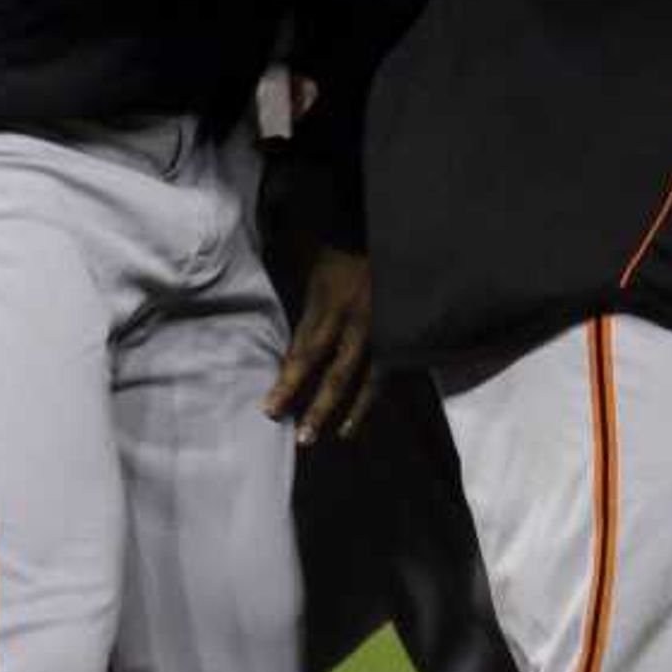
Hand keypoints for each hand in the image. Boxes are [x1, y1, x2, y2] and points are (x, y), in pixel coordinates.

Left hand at [263, 247, 378, 444]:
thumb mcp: (313, 274)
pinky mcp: (400, 331)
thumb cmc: (339, 254)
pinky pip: (389, 368)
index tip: (271, 409)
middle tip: (304, 438)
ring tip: (341, 435)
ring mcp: (382, 329)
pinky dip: (377, 392)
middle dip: (319, 407)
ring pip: (368, 378)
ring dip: (353, 410)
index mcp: (330, 305)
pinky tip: (367, 411)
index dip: (288, 382)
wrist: (383, 233)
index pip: (306, 352)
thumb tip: (287, 345)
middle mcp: (357, 321)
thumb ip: (303, 312)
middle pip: (336, 372)